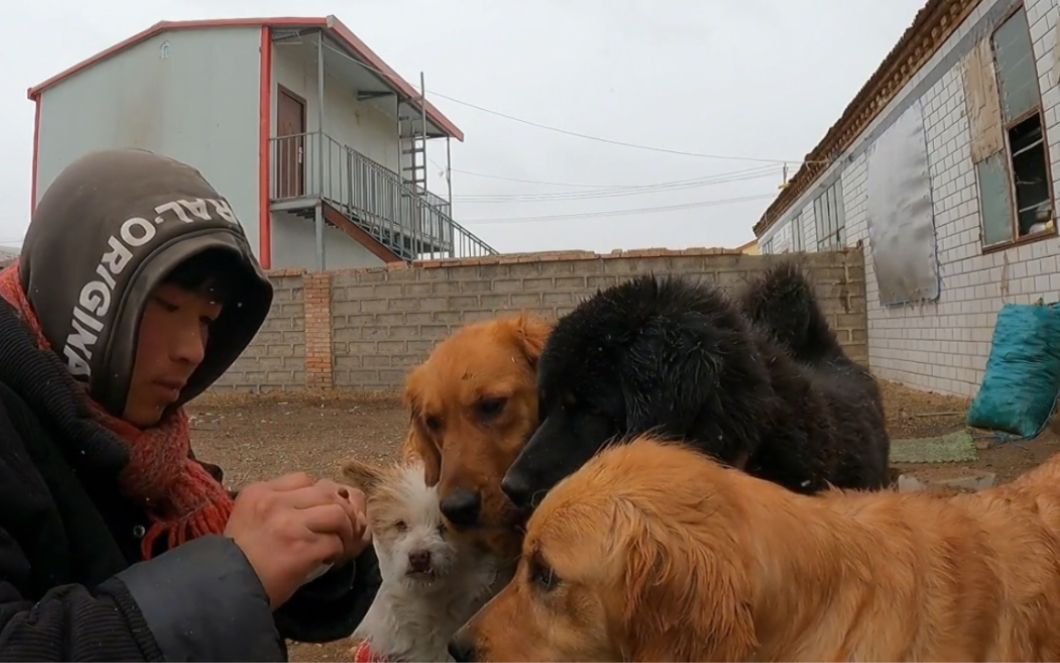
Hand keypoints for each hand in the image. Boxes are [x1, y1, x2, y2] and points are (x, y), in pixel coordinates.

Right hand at [224, 472, 369, 608]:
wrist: (224, 593)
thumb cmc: (236, 562)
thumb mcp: (249, 521)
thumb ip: (279, 507)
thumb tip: (327, 502)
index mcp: (259, 493)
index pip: (304, 479)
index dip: (321, 495)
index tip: (323, 513)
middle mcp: (274, 503)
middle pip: (327, 492)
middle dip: (343, 511)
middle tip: (345, 530)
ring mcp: (289, 524)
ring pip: (338, 513)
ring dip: (347, 531)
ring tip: (341, 545)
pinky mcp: (301, 548)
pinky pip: (336, 543)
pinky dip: (339, 553)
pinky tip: (331, 562)